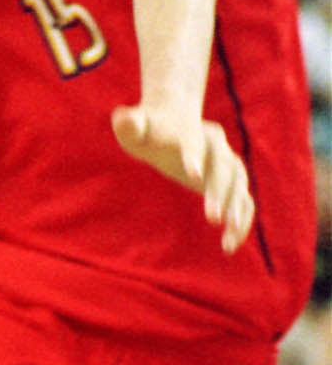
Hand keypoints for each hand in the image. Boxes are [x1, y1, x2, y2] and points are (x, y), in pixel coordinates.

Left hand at [111, 103, 254, 252]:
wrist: (173, 122)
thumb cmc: (149, 129)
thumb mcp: (135, 127)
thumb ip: (130, 124)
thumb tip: (122, 119)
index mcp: (195, 131)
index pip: (196, 144)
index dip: (194, 158)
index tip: (193, 177)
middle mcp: (218, 148)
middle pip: (224, 169)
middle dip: (219, 193)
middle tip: (211, 219)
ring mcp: (228, 165)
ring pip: (240, 188)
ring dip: (237, 213)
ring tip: (227, 242)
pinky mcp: (231, 183)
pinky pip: (243, 202)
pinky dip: (241, 222)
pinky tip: (230, 245)